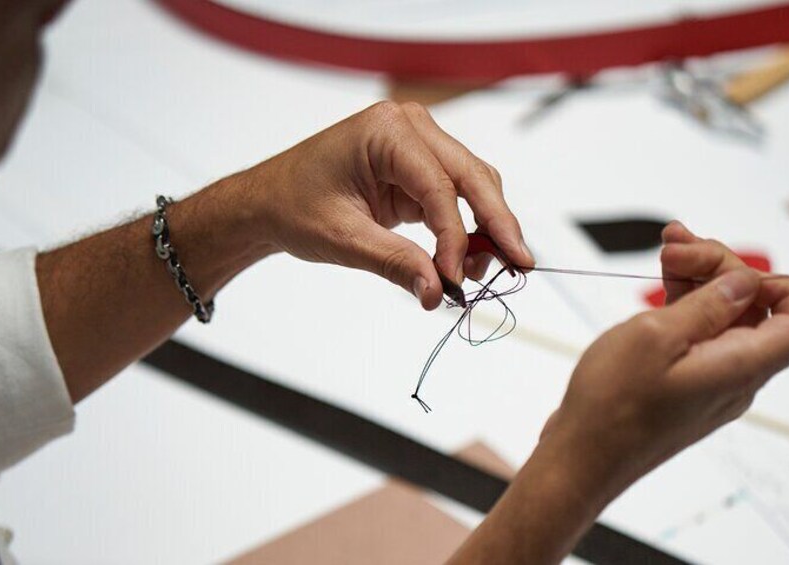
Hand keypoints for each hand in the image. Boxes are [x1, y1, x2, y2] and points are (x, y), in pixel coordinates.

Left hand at [237, 101, 532, 308]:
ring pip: (473, 185)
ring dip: (485, 228)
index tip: (458, 278)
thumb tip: (438, 293)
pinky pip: (455, 196)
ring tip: (483, 272)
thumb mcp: (342, 238)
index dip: (456, 236)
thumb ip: (394, 263)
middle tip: (520, 265)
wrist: (269, 201)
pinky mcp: (418, 168)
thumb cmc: (294, 206)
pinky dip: (466, 228)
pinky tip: (468, 259)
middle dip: (497, 224)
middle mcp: (409, 128)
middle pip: (472, 176)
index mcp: (386, 131)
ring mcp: (417, 145)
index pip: (439, 185)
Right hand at [541, 221, 788, 497]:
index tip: (727, 267)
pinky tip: (664, 285)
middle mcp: (738, 375)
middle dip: (722, 268)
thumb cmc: (611, 405)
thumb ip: (705, 306)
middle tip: (675, 250)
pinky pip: (702, 336)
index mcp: (742, 365)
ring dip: (701, 281)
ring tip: (665, 254)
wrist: (582, 454)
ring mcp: (713, 381)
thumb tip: (743, 284)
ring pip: (727, 318)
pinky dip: (686, 306)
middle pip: (758, 309)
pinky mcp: (689, 383)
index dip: (775, 284)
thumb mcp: (654, 337)